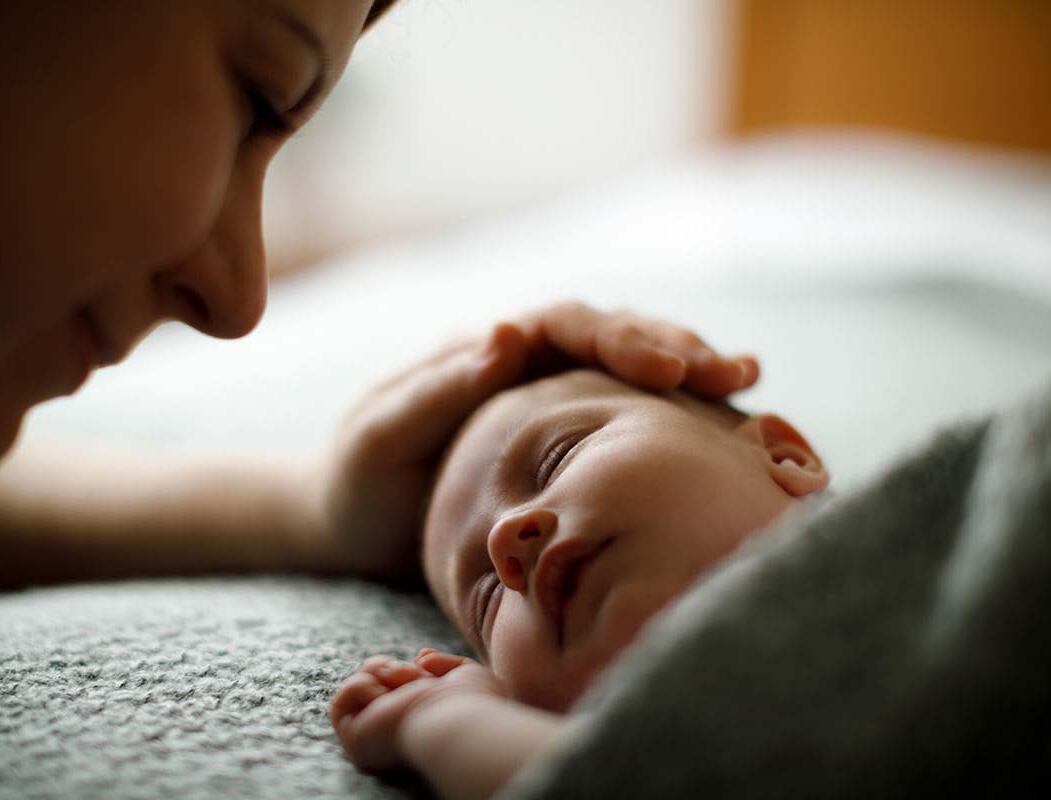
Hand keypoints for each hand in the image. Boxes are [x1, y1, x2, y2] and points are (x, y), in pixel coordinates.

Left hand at [315, 301, 757, 576]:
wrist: (354, 527)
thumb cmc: (361, 482)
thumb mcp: (381, 439)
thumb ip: (437, 392)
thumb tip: (506, 335)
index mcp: (487, 351)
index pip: (564, 324)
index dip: (620, 336)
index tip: (668, 365)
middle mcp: (529, 365)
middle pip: (614, 338)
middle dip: (674, 346)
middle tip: (730, 373)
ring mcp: (553, 403)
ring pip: (632, 374)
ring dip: (688, 373)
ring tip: (747, 384)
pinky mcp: (569, 445)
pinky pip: (630, 420)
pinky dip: (675, 419)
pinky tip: (727, 427)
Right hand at [331, 649, 502, 772]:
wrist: (458, 718)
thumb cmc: (473, 704)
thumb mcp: (464, 674)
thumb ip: (443, 665)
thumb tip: (422, 657)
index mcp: (416, 720)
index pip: (397, 685)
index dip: (409, 670)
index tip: (428, 670)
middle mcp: (392, 730)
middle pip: (374, 678)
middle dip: (394, 667)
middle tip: (416, 676)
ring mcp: (373, 736)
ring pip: (357, 685)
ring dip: (381, 673)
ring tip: (405, 685)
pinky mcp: (355, 740)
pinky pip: (339, 703)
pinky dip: (360, 688)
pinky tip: (385, 699)